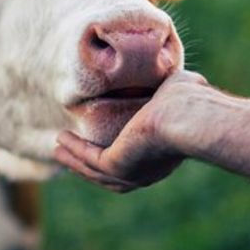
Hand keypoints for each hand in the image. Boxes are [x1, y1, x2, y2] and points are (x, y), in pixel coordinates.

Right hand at [54, 70, 210, 192]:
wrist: (191, 116)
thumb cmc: (191, 102)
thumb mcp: (176, 90)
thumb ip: (169, 87)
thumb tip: (173, 75)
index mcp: (163, 156)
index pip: (134, 159)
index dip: (114, 153)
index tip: (99, 140)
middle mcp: (148, 171)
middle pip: (109, 174)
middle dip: (87, 163)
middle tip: (68, 150)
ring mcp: (133, 172)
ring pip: (94, 170)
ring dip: (75, 160)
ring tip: (58, 147)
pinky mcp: (118, 166)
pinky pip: (89, 159)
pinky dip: (74, 150)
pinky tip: (61, 139)